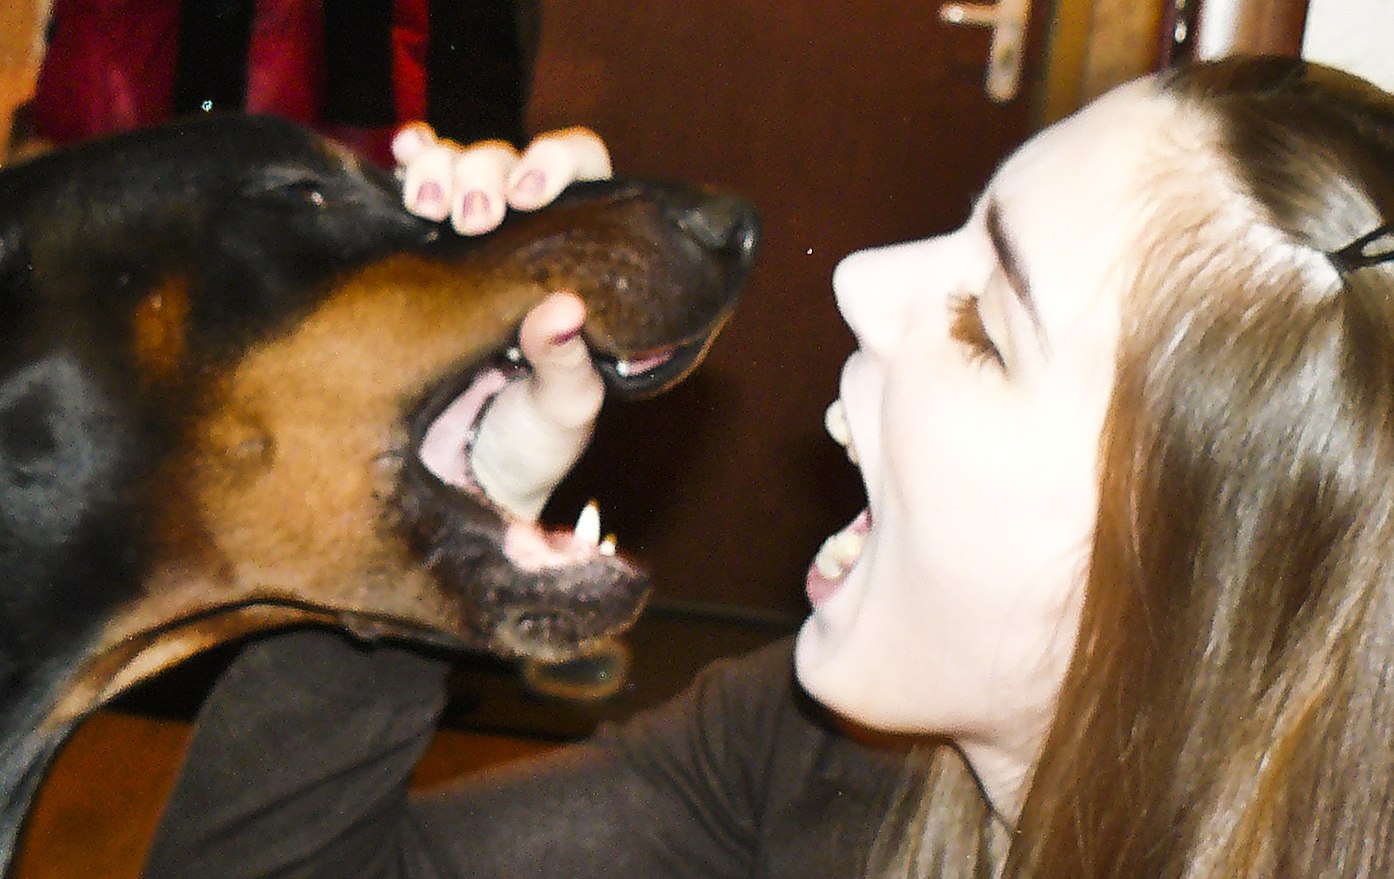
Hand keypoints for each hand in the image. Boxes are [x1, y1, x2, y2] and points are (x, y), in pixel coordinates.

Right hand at [393, 124, 612, 519]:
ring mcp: (466, 243)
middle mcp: (525, 240)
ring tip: (427, 204)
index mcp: (577, 263)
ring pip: (458, 168)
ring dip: (442, 169)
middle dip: (487, 173)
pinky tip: (399, 155)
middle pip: (510, 164)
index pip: (584, 178)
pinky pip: (411, 189)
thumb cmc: (534, 442)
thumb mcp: (564, 410)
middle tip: (471, 216)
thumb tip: (563, 311)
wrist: (464, 481)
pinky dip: (408, 161)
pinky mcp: (414, 256)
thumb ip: (567, 366)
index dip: (558, 166)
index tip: (529, 193)